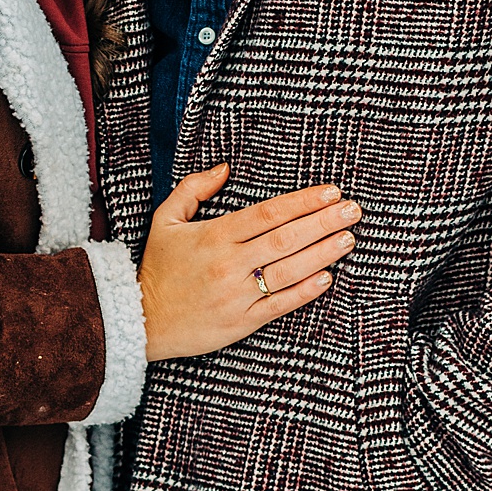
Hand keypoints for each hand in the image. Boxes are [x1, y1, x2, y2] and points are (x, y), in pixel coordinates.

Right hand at [138, 163, 360, 360]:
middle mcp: (229, 263)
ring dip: (323, 253)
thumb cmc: (157, 267)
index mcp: (214, 235)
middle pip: (286, 238)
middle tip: (353, 210)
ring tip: (348, 239)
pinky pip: (279, 305)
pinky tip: (327, 277)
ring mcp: (236, 294)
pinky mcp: (241, 322)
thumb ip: (193, 189)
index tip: (331, 191)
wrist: (139, 319)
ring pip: (289, 270)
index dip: (303, 201)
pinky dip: (305, 291)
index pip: (269, 213)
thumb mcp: (166, 220)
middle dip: (324, 222)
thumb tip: (224, 168)